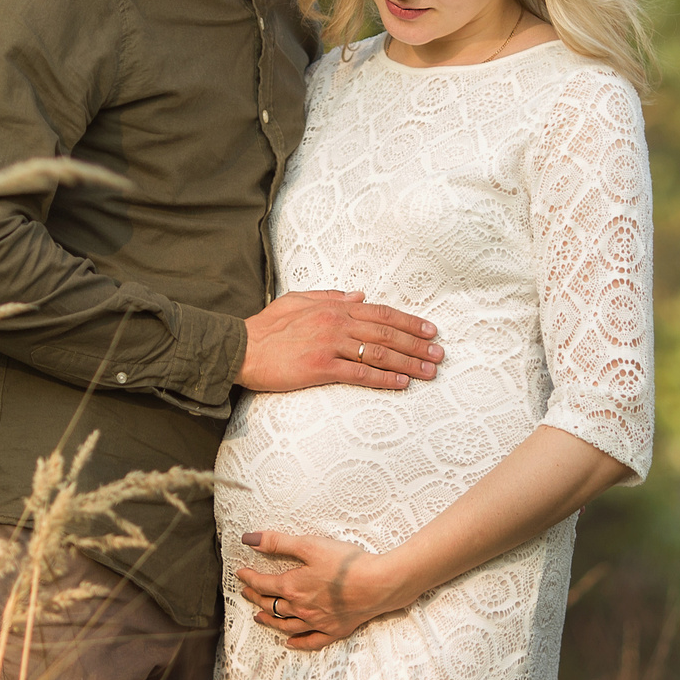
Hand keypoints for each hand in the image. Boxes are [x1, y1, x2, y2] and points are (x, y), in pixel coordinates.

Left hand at [235, 530, 412, 649]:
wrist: (378, 584)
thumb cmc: (347, 563)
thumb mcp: (310, 545)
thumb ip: (279, 542)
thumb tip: (249, 539)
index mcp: (292, 587)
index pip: (262, 584)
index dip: (249, 578)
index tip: (241, 574)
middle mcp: (300, 608)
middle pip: (271, 605)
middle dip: (256, 598)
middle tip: (247, 594)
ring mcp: (317, 622)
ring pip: (286, 625)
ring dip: (270, 620)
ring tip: (259, 617)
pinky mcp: (334, 630)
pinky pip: (311, 640)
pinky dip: (298, 642)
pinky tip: (290, 643)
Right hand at [237, 290, 441, 392]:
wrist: (240, 348)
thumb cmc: (266, 328)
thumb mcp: (297, 300)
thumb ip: (330, 296)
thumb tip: (359, 295)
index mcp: (334, 307)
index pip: (381, 313)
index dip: (410, 322)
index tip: (431, 331)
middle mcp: (337, 322)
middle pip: (387, 333)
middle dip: (418, 344)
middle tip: (439, 355)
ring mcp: (330, 345)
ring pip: (379, 353)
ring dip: (409, 363)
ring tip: (429, 372)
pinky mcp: (321, 368)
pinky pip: (360, 373)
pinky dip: (384, 378)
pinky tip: (402, 383)